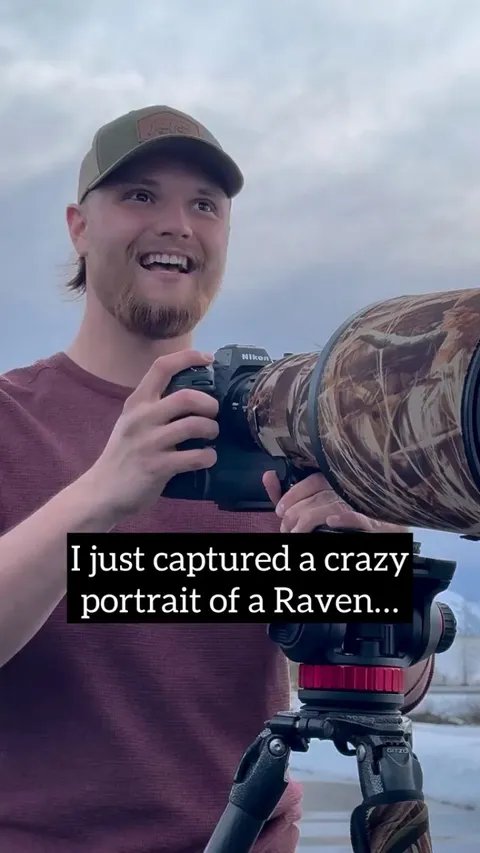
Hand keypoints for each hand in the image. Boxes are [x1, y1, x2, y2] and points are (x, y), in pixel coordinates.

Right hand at [84, 350, 218, 518]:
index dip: (188, 357)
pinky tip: (207, 458)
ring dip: (211, 429)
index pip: (161, 367)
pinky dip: (208, 456)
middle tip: (214, 413)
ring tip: (211, 435)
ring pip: (194, 426)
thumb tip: (193, 397)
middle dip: (209, 404)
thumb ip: (154, 407)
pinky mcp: (157, 467)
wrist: (102, 491)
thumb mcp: (131, 422)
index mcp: (136, 403)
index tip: (207, 358)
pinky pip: (194, 457)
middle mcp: (141, 418)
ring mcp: (149, 443)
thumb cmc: (123, 455)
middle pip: (186, 397)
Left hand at [262, 471, 406, 533]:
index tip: (279, 511)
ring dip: (310, 521)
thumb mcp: (312, 505)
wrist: (383, 533)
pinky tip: (331, 522)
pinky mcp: (376, 523)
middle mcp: (349, 490)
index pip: (313, 481)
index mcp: (337, 483)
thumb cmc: (344, 517)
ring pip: (332, 507)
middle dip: (296, 514)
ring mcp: (363, 506)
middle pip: (318, 496)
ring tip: (297, 533)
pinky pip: (360, 517)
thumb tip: (268, 475)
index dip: (292, 495)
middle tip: (286, 529)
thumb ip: (289, 494)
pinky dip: (345, 518)